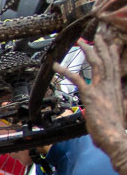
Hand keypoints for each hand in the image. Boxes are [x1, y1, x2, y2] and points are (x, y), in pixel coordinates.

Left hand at [55, 33, 126, 174]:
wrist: (116, 138)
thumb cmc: (115, 130)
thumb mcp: (119, 112)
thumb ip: (117, 104)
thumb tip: (118, 103)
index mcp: (117, 89)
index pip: (116, 66)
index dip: (112, 54)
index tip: (110, 43)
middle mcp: (111, 86)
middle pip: (107, 61)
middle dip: (101, 47)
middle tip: (95, 36)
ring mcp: (101, 89)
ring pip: (95, 64)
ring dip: (87, 51)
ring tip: (79, 42)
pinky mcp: (91, 95)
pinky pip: (76, 78)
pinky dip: (66, 71)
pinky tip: (56, 65)